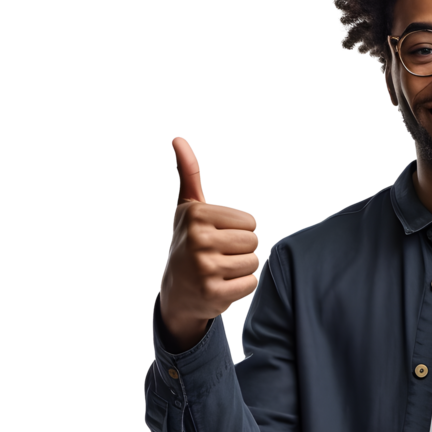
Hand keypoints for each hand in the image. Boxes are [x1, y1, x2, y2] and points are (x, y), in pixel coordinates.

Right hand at [158, 137, 260, 348]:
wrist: (177, 291)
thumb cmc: (189, 241)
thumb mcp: (188, 207)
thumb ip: (189, 173)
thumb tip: (178, 138)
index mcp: (197, 215)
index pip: (250, 221)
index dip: (239, 230)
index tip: (218, 236)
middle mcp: (198, 239)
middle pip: (254, 241)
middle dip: (242, 249)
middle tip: (220, 255)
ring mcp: (204, 268)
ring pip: (254, 262)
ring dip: (243, 268)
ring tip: (221, 269)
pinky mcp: (213, 293)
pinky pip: (250, 283)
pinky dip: (242, 286)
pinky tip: (223, 285)